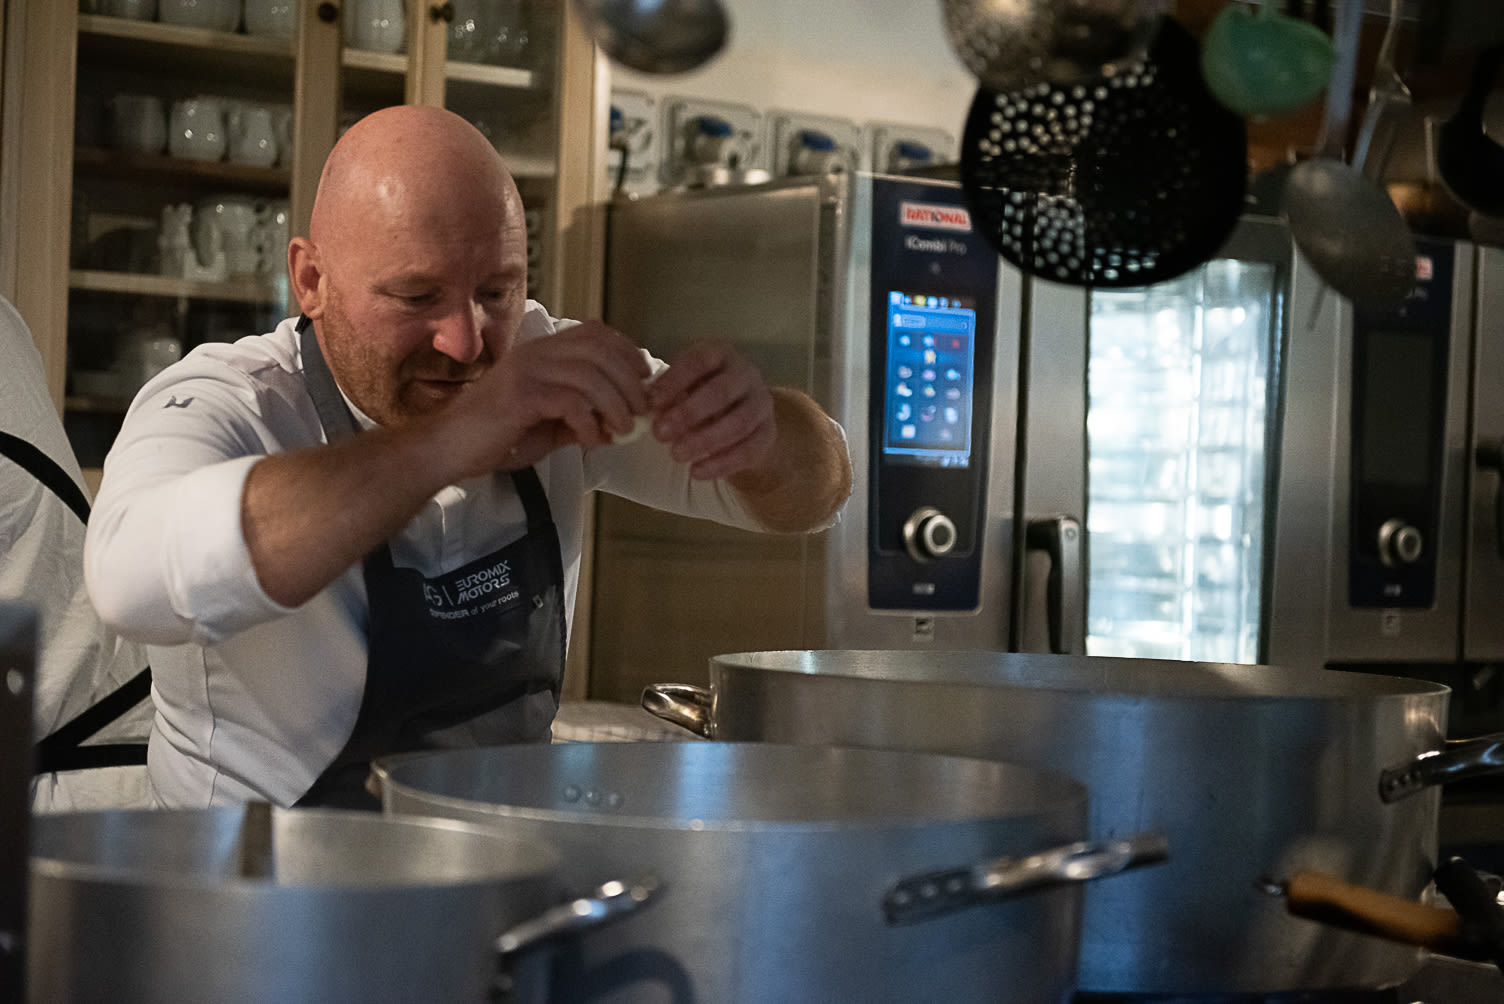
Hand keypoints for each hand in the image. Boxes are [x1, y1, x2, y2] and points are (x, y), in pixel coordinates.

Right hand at [445, 320, 650, 475]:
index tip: (645, 380)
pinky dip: (590, 424)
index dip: (628, 352)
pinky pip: (571, 402)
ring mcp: (526, 371)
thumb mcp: (548, 422)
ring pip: (591, 376)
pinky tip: (590, 441)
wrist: (449, 449)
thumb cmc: (496, 436)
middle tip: (641, 412)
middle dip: (630, 382)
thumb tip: (621, 421)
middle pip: (601, 351)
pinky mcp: (520, 396)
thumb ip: (581, 414)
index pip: (596, 332)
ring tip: (622, 430)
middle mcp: (535, 353)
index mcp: (542, 351)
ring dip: (616, 406)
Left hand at [648, 339, 775, 479]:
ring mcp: (761, 404)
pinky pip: (749, 450)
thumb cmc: (699, 394)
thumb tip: (642, 407)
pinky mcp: (768, 433)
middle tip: (659, 434)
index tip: (652, 402)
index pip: (700, 361)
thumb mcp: (682, 385)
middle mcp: (746, 374)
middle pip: (720, 392)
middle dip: (688, 414)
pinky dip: (722, 464)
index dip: (675, 381)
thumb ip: (664, 392)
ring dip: (705, 441)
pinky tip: (697, 473)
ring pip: (738, 423)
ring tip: (676, 455)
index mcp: (720, 354)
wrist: (738, 415)